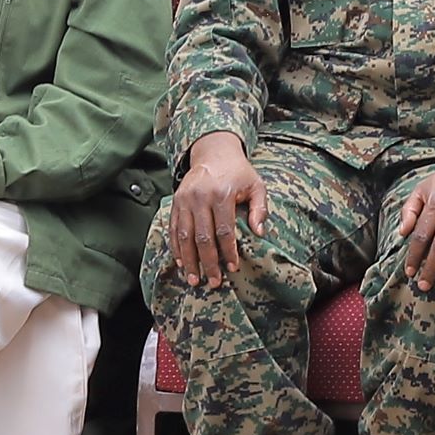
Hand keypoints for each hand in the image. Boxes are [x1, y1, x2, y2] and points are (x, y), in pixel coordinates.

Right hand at [167, 133, 263, 287]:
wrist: (214, 152)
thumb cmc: (238, 172)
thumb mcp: (256, 185)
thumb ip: (260, 209)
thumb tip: (260, 233)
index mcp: (221, 194)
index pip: (224, 230)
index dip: (228, 252)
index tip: (233, 267)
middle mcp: (200, 197)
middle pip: (202, 237)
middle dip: (208, 263)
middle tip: (213, 282)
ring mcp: (185, 200)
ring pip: (185, 236)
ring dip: (189, 261)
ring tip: (194, 280)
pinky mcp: (176, 202)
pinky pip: (174, 229)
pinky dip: (176, 248)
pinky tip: (182, 263)